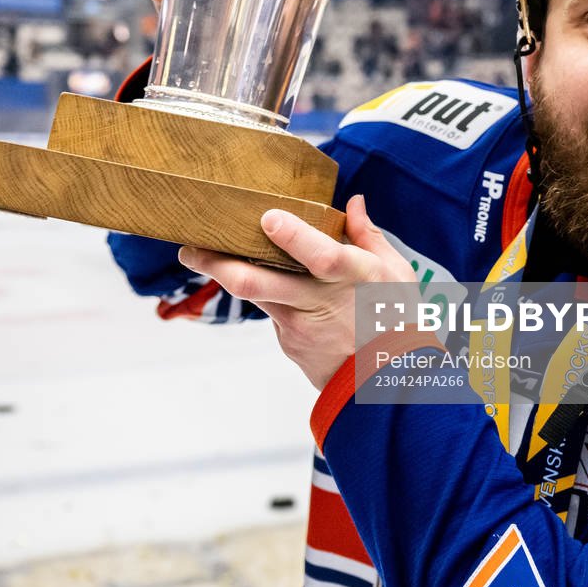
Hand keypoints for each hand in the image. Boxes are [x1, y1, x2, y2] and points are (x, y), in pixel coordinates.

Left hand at [177, 195, 417, 390]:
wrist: (388, 383)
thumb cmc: (397, 321)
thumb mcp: (396, 272)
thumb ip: (368, 235)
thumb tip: (353, 203)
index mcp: (353, 277)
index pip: (320, 256)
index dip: (293, 237)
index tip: (268, 217)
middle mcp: (320, 301)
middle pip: (258, 283)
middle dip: (217, 263)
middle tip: (190, 249)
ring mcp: (300, 326)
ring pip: (256, 295)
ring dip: (227, 274)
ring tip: (202, 255)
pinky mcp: (289, 343)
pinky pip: (272, 312)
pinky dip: (271, 297)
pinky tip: (274, 288)